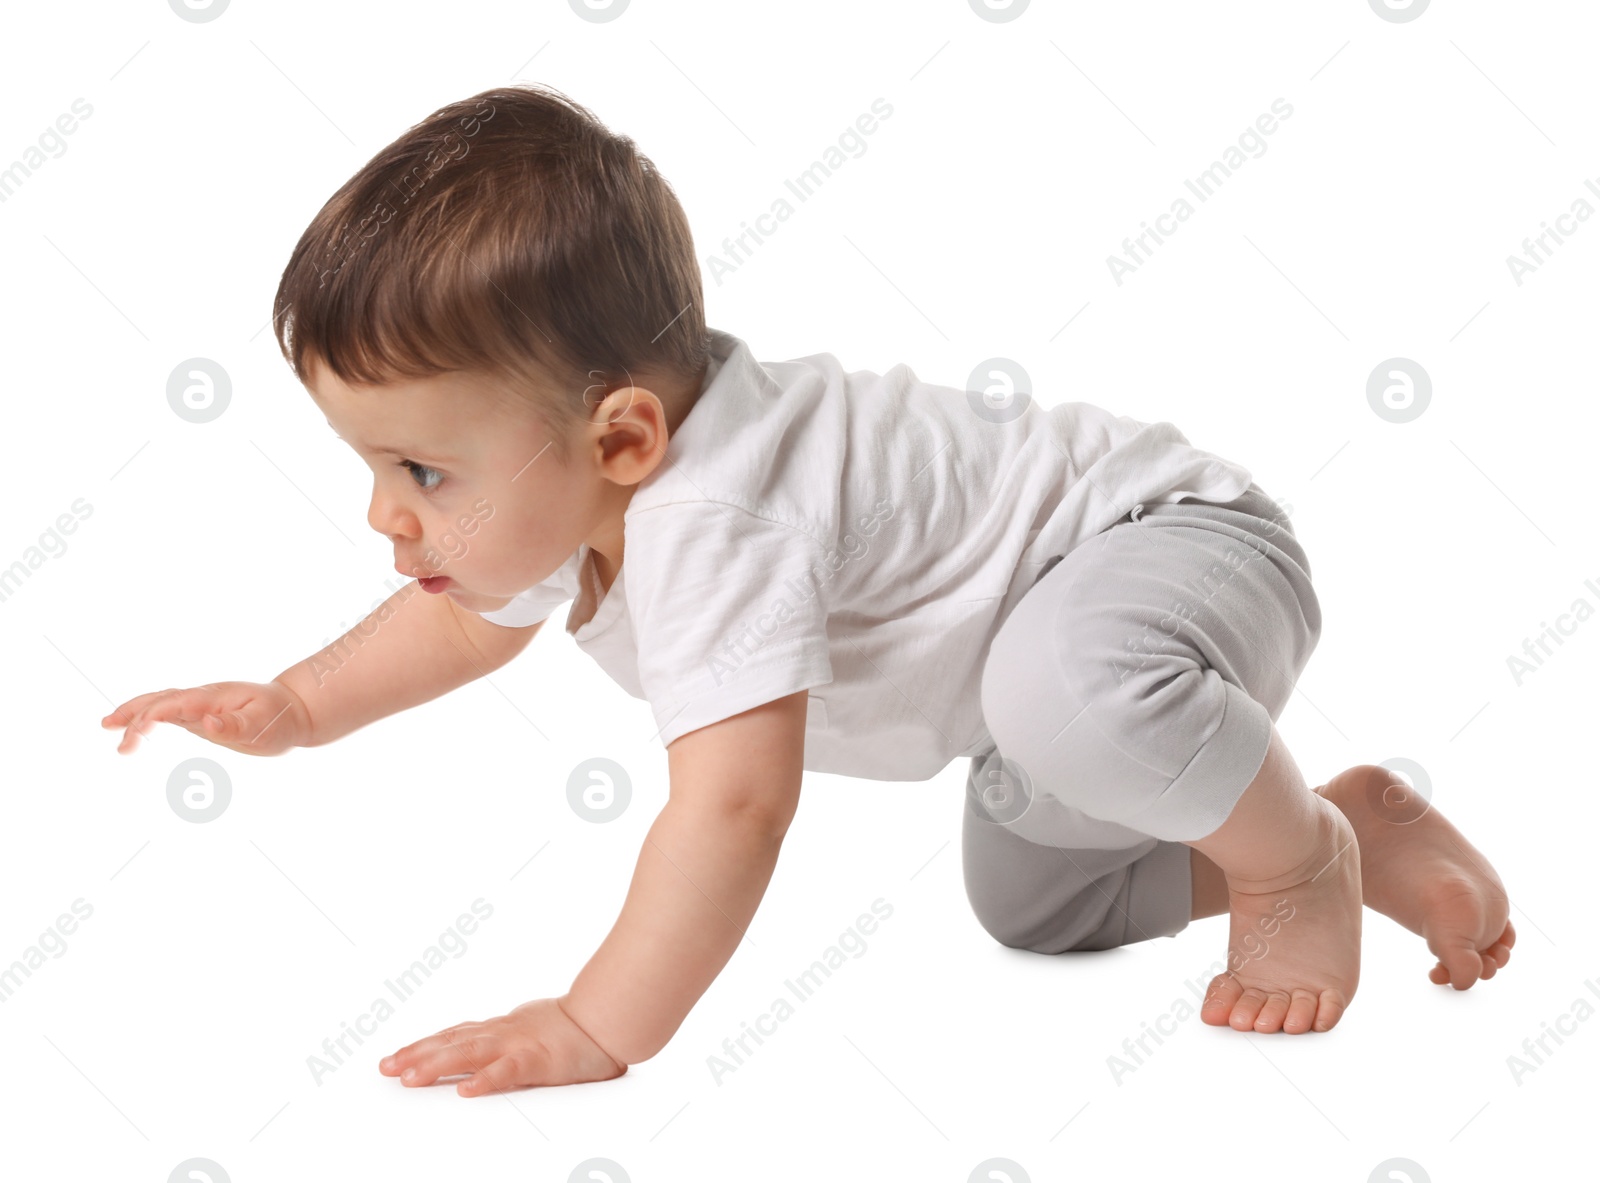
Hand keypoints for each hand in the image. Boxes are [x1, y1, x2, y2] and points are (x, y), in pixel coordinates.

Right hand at [101, 680, 311, 755]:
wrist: (292, 710)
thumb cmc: (278, 719)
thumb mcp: (262, 726)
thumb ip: (235, 726)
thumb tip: (207, 723)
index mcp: (213, 698)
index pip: (175, 703)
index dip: (152, 715)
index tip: (134, 733)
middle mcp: (202, 698)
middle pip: (159, 699)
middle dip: (132, 711)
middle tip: (107, 727)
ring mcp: (199, 705)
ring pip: (159, 703)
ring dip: (134, 712)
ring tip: (107, 725)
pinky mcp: (199, 715)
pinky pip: (168, 712)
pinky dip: (148, 717)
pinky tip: (135, 728)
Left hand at [379, 996, 627, 1095]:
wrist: (607, 1016)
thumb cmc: (573, 1027)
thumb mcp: (531, 1030)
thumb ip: (506, 1042)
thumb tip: (482, 1059)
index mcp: (501, 1029)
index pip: (453, 1035)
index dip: (422, 1046)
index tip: (394, 1058)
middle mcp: (502, 1032)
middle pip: (451, 1043)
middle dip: (416, 1055)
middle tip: (386, 1068)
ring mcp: (519, 1044)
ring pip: (470, 1053)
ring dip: (437, 1065)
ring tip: (409, 1078)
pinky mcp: (539, 1059)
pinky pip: (508, 1071)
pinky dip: (485, 1079)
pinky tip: (465, 1090)